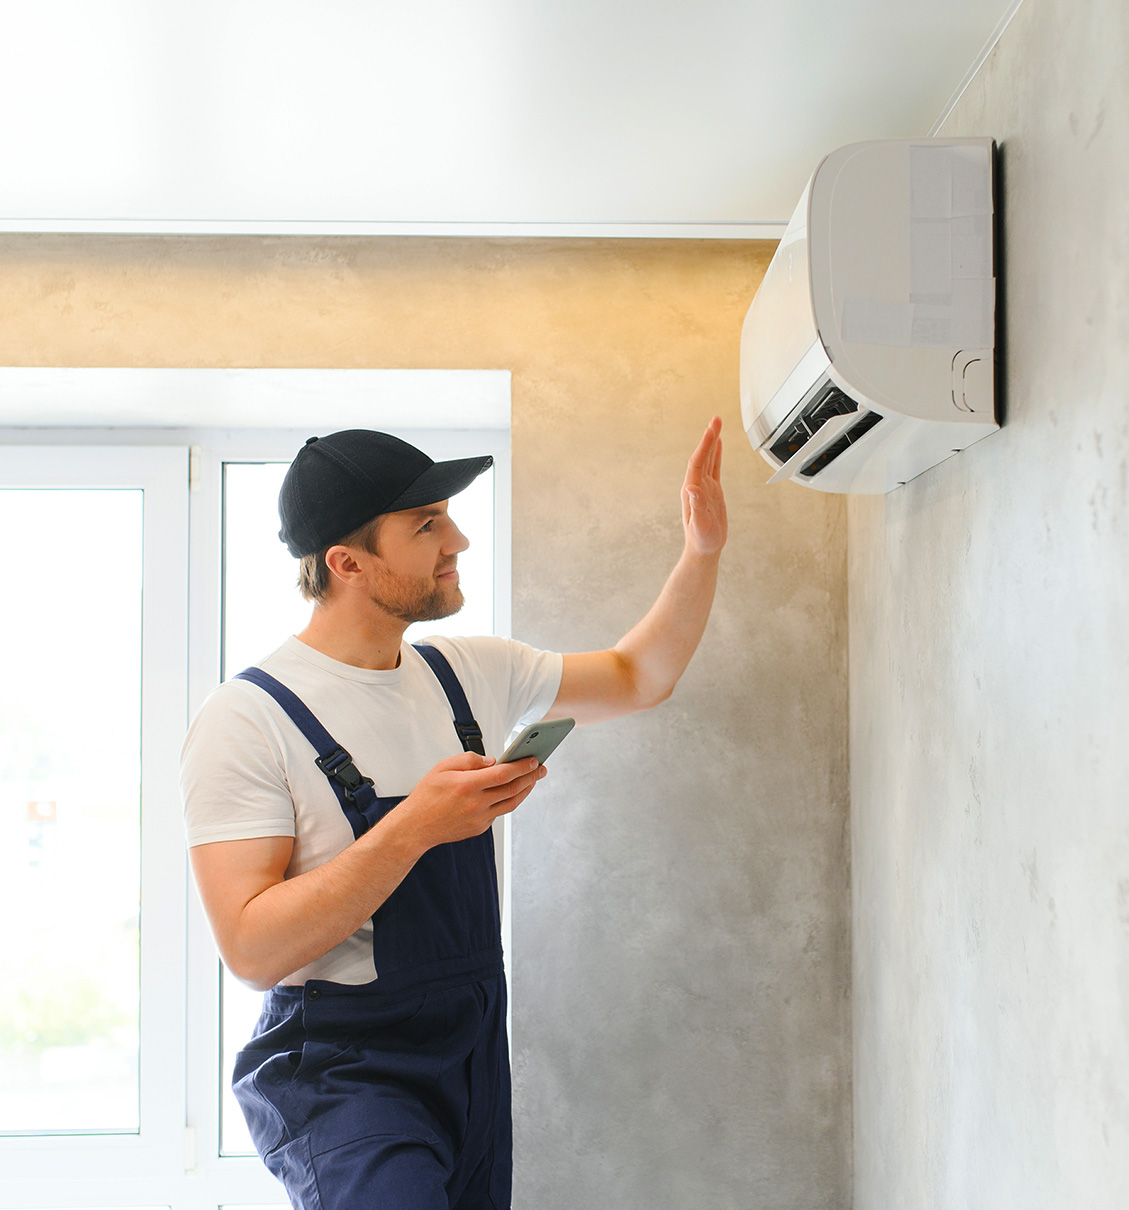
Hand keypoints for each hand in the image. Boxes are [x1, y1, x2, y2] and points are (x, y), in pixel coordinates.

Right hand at [396, 751, 546, 851]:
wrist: (416, 827)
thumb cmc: (427, 795)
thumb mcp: (443, 767)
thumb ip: (469, 760)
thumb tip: (492, 761)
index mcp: (467, 785)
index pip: (503, 774)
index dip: (522, 766)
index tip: (533, 759)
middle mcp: (476, 804)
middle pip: (512, 789)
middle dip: (531, 777)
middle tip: (541, 768)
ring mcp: (480, 819)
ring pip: (511, 803)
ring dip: (525, 790)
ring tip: (533, 779)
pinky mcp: (480, 828)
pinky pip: (499, 812)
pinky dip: (508, 800)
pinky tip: (512, 792)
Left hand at [681, 416, 726, 556]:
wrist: (703, 549)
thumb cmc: (701, 540)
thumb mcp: (700, 525)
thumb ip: (697, 507)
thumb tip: (691, 488)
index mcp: (692, 490)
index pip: (697, 463)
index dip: (704, 446)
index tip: (711, 430)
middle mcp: (696, 485)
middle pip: (702, 456)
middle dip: (709, 437)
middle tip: (716, 419)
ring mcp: (704, 487)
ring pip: (708, 459)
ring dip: (712, 442)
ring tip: (716, 425)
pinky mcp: (711, 491)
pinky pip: (714, 468)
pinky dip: (716, 455)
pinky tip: (718, 445)